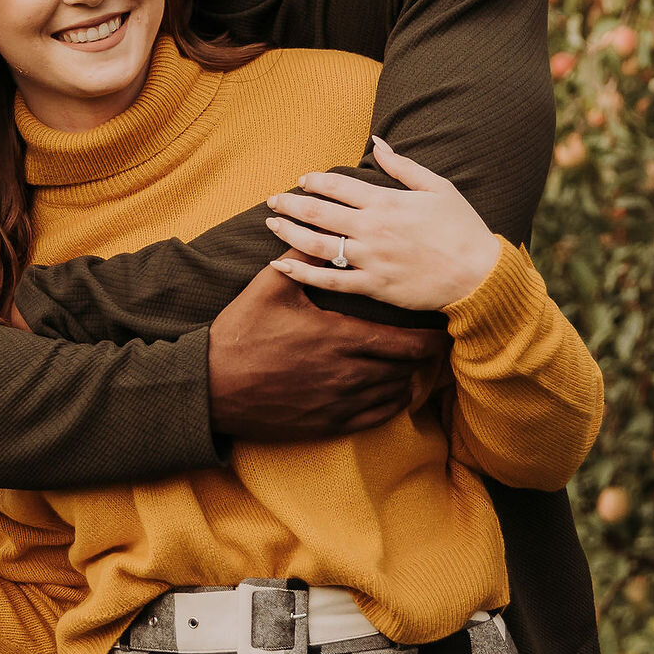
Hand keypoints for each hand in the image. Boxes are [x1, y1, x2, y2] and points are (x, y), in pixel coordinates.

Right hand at [207, 263, 440, 443]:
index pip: (406, 341)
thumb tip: (322, 229)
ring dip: (407, 378)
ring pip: (396, 393)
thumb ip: (302, 259)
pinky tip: (392, 391)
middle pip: (408, 368)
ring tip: (411, 364)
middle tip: (431, 344)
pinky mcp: (330, 424)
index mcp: (339, 336)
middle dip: (422, 356)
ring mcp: (340, 402)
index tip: (440, 328)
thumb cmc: (241, 333)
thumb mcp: (269, 289)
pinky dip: (392, 403)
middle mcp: (348, 373)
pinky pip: (378, 418)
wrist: (212, 388)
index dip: (430, 337)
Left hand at [264, 137, 502, 312]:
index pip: (337, 186)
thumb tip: (377, 143)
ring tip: (271, 224)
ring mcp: (371, 259)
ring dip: (289, 232)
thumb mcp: (437, 187)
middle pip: (319, 212)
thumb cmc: (462, 228)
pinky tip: (281, 264)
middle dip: (290, 203)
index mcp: (387, 202)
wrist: (478, 276)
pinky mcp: (373, 287)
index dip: (314, 181)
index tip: (301, 180)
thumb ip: (402, 166)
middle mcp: (373, 229)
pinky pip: (330, 280)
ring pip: (317, 245)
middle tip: (272, 200)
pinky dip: (302, 273)